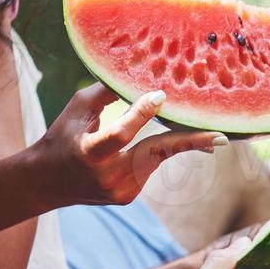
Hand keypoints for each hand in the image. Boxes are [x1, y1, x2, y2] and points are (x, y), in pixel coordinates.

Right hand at [33, 83, 222, 207]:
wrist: (47, 182)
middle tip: (222, 136)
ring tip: (212, 136)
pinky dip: (160, 150)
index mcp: (89, 151)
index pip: (120, 133)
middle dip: (189, 143)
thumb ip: (106, 92)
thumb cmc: (63, 135)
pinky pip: (151, 166)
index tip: (162, 96)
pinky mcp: (128, 196)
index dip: (140, 115)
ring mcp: (120, 191)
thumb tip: (139, 71)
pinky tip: (177, 142)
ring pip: (155, 157)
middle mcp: (106, 176)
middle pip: (153, 154)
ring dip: (175, 141)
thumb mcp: (77, 110)